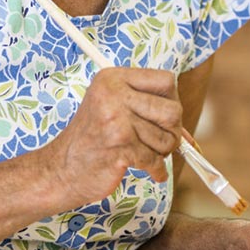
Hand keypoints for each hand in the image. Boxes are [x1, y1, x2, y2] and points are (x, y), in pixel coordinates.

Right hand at [36, 67, 182, 209]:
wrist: (60, 169)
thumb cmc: (91, 140)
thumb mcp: (112, 108)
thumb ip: (147, 109)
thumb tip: (189, 131)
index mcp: (113, 78)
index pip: (166, 80)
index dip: (171, 100)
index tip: (162, 116)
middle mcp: (114, 95)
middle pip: (173, 110)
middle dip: (173, 131)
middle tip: (161, 141)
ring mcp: (116, 121)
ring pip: (167, 138)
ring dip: (161, 152)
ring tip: (146, 154)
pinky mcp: (119, 147)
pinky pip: (155, 160)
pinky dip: (156, 170)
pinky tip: (151, 171)